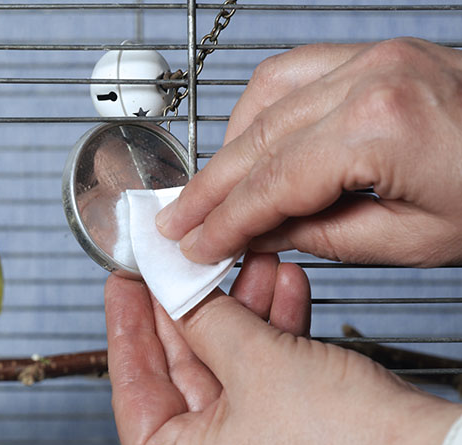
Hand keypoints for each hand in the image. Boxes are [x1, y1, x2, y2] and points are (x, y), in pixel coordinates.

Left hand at [105, 253, 460, 444]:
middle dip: (192, 311)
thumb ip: (203, 319)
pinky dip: (271, 343)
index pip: (133, 391)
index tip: (123, 285)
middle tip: (179, 267)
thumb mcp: (256, 361)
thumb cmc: (348, 443)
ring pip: (229, 378)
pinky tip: (282, 292)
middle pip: (183, 379)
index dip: (127, 327)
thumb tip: (174, 290)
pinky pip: (263, 390)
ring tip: (248, 263)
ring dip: (242, 317)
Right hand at [155, 38, 461, 266]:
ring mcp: (374, 57)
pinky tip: (247, 144)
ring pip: (264, 100)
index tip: (193, 247)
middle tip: (177, 225)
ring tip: (208, 194)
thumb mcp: (412, 241)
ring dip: (228, 150)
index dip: (224, 221)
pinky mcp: (378, 53)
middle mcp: (370, 78)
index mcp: (382, 128)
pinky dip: (258, 111)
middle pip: (257, 140)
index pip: (272, 183)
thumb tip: (258, 235)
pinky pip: (293, 73)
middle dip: (210, 189)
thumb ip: (320, 237)